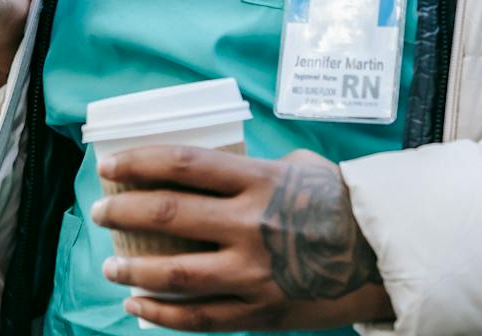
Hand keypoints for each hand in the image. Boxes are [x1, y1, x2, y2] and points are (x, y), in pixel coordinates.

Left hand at [90, 146, 392, 331]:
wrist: (382, 255)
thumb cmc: (337, 202)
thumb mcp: (296, 167)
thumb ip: (250, 168)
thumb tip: (204, 169)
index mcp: (258, 181)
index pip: (181, 165)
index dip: (137, 163)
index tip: (108, 167)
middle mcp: (250, 225)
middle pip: (167, 216)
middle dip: (123, 214)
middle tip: (100, 213)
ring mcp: (253, 273)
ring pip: (174, 274)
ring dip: (133, 270)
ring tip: (111, 266)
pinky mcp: (259, 311)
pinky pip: (199, 318)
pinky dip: (160, 315)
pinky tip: (136, 307)